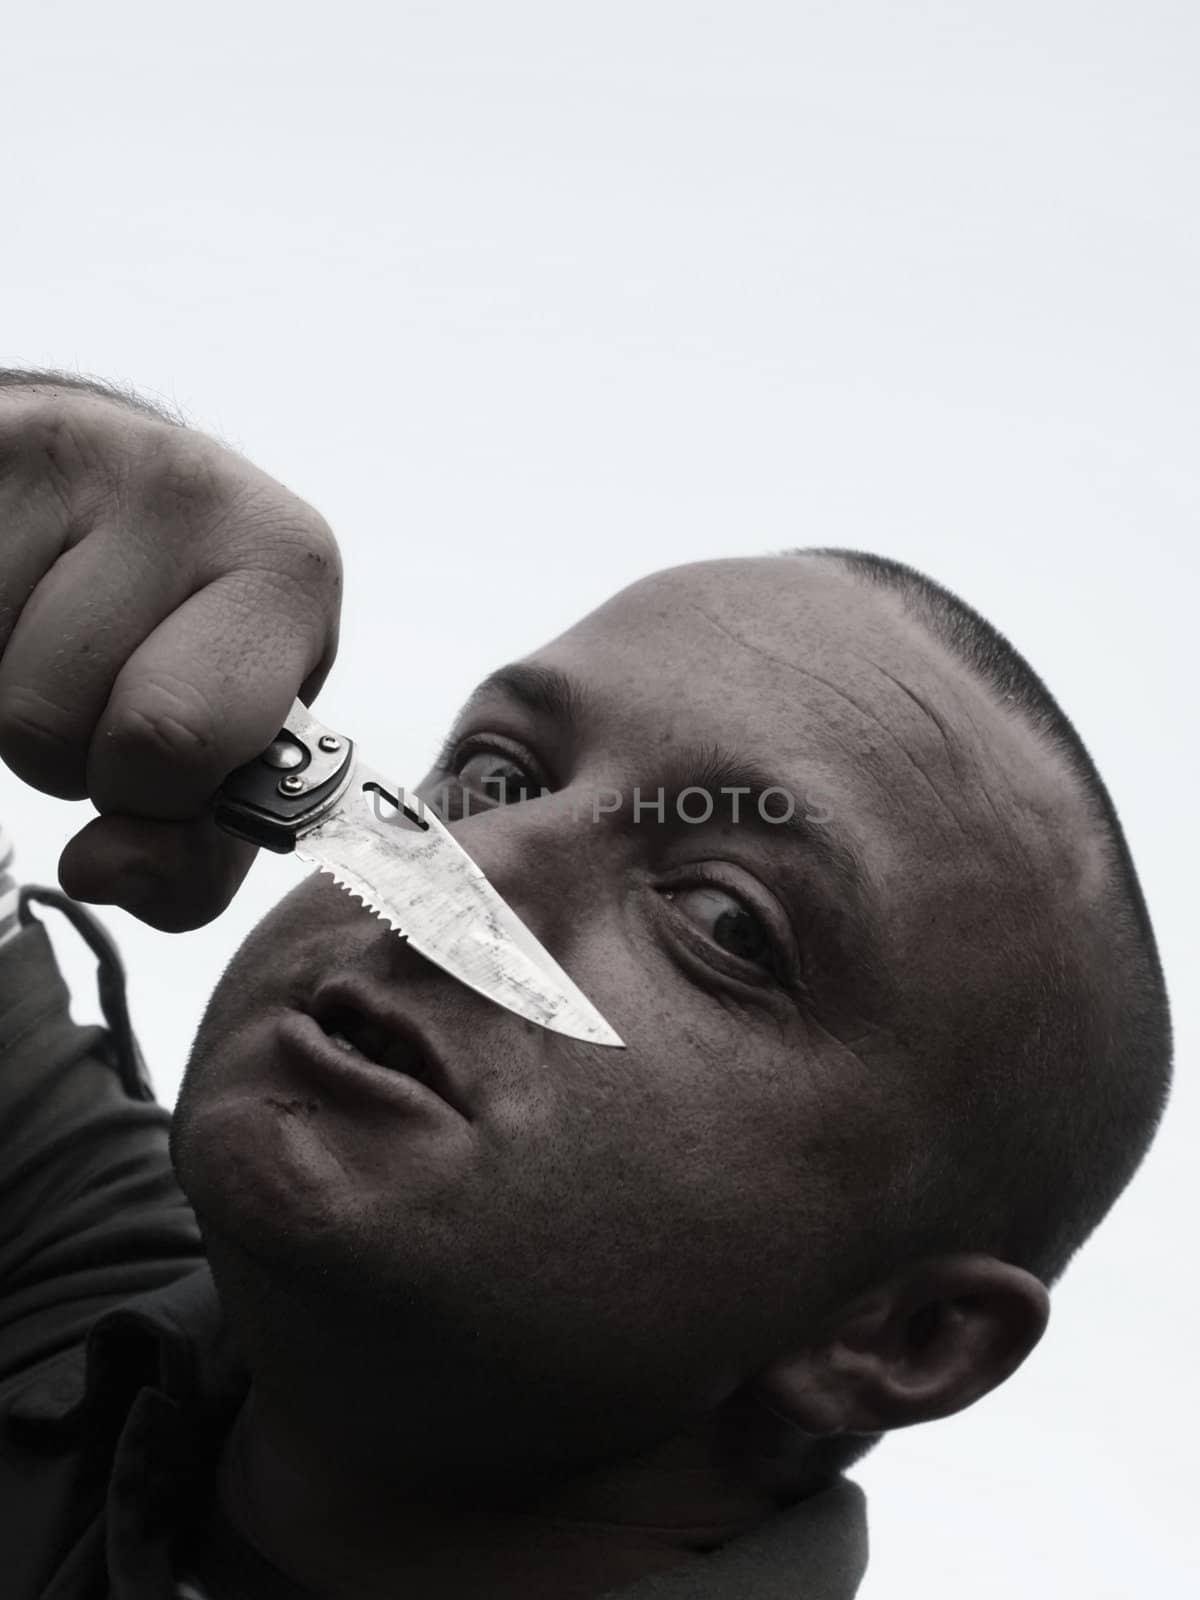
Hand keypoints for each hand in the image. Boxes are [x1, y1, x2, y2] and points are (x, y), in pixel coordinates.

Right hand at [0, 381, 342, 929]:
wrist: (120, 490)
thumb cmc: (195, 641)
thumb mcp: (237, 748)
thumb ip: (194, 855)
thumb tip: (102, 871)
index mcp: (283, 570)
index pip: (172, 738)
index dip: (143, 792)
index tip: (157, 771)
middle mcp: (190, 493)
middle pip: (49, 720)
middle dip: (65, 756)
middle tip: (103, 703)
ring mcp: (75, 450)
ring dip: (8, 707)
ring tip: (61, 652)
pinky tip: (15, 613)